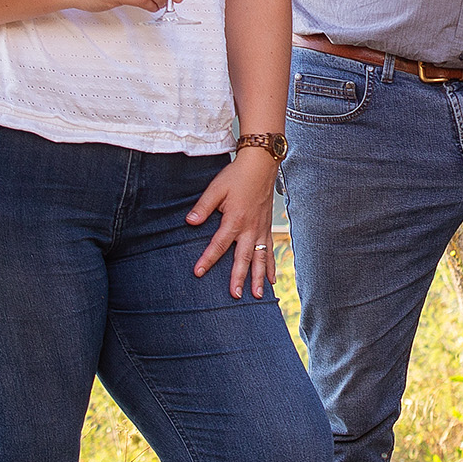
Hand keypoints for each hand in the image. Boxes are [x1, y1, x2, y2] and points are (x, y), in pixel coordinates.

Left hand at [187, 149, 281, 296]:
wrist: (261, 165)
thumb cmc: (237, 176)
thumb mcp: (216, 188)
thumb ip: (203, 206)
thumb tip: (190, 222)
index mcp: (235, 220)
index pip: (218, 244)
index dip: (207, 259)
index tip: (198, 272)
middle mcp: (250, 228)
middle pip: (243, 258)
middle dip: (239, 278)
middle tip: (235, 295)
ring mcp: (261, 230)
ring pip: (260, 258)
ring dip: (259, 278)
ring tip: (257, 296)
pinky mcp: (267, 228)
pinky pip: (270, 251)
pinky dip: (271, 266)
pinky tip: (272, 280)